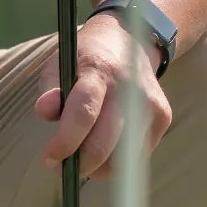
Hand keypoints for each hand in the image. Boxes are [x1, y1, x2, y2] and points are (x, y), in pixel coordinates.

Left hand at [34, 12, 172, 181]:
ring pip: (121, 158)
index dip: (65, 142)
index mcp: (99, 71)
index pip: (83, 114)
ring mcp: (150, 104)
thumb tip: (44, 111)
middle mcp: (129, 88)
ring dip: (96, 168)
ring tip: (80, 158)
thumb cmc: (86, 58)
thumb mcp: (61, 63)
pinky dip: (115, 161)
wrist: (131, 39)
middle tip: (60, 167)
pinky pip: (135, 156)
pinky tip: (103, 148)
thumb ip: (50, 88)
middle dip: (78, 164)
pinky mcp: (162, 118)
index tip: (49, 158)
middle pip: (104, 143)